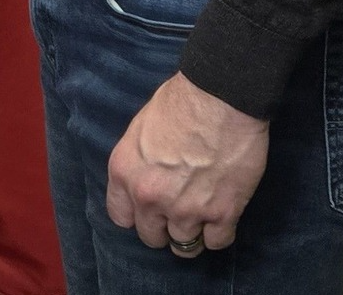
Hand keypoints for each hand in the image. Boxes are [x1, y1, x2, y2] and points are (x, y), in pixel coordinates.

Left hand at [106, 73, 268, 257]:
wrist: (220, 95)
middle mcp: (149, 197)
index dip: (136, 214)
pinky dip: (220, 232)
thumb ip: (139, 162)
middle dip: (164, 226)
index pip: (120, 217)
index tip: (149, 208)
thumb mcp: (140, 128)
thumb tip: (147, 177)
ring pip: (184, 246)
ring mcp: (185, 209)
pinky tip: (223, 214)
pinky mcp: (222, 213)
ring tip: (202, 214)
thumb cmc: (180, 100)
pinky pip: (217, 242)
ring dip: (193, 232)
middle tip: (178, 209)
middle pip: (151, 236)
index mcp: (124, 172)